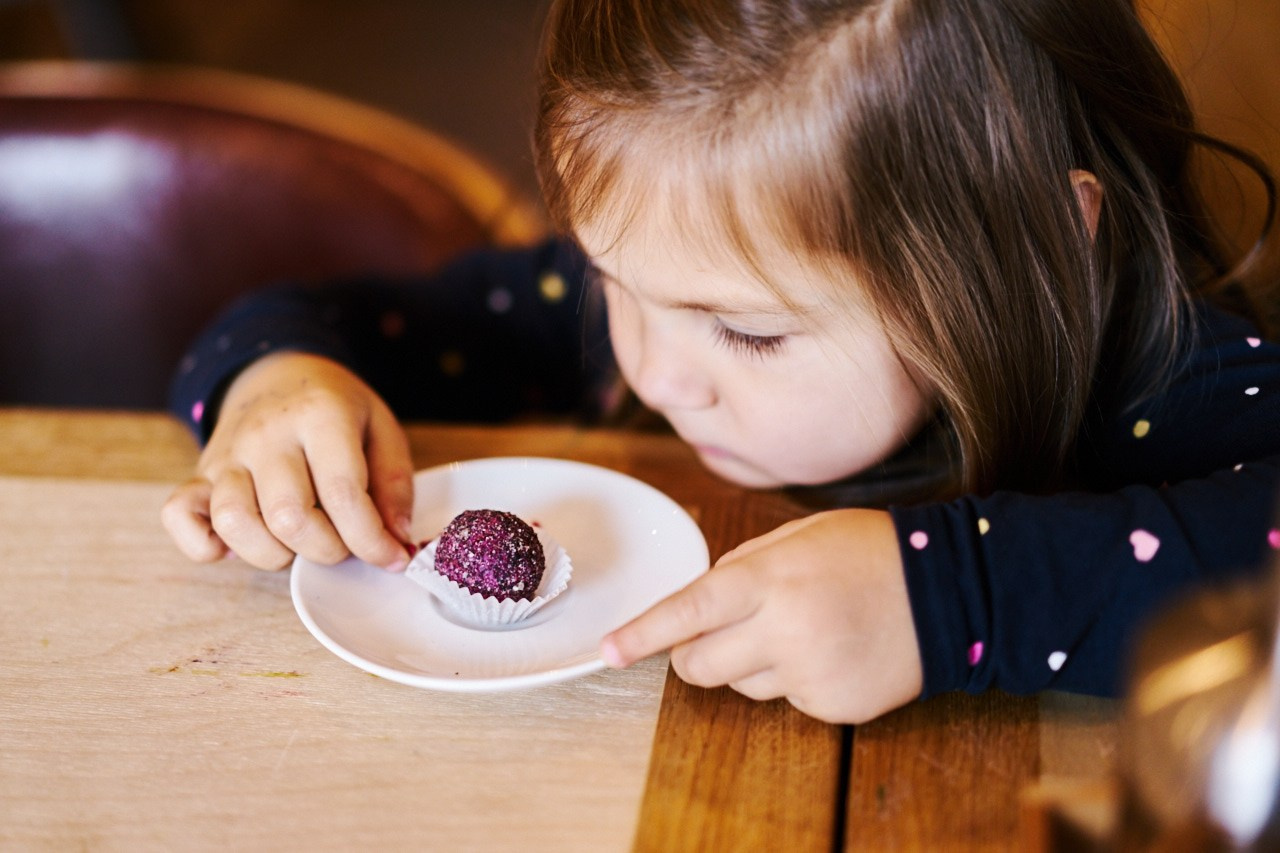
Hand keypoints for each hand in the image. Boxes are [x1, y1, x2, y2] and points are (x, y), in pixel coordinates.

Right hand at [162, 352, 413, 571]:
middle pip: (290, 517)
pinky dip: (205, 545)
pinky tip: (240, 545)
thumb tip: (395, 540)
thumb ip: (394, 484)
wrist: (279, 373)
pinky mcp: (200, 472)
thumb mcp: (381, 429)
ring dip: (274, 553)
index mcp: (320, 415)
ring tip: (298, 542)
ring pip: (235, 523)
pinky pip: (179, 516)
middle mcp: (267, 434)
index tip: (390, 558)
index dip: (371, 540)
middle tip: (342, 541)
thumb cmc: (335, 409)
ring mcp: (227, 453)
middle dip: (327, 550)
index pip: (343, 494)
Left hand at [600, 509, 922, 722]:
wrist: (952, 590)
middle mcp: (784, 630)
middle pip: (699, 666)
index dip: (643, 633)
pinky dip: (796, 680)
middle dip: (693, 653)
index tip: (608, 651)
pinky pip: (787, 701)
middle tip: (726, 630)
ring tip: (803, 628)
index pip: (688, 612)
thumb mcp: (801, 536)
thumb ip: (743, 564)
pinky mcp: (833, 706)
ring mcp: (810, 674)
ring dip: (750, 664)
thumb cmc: (872, 551)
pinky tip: (832, 650)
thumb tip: (700, 601)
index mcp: (770, 579)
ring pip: (740, 686)